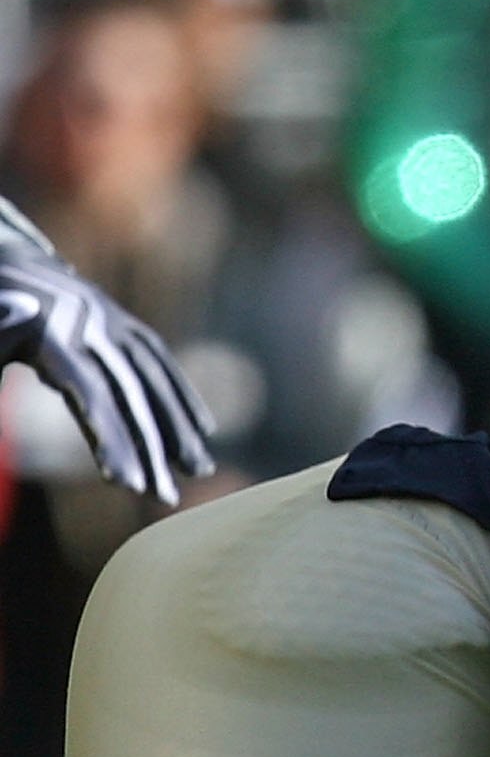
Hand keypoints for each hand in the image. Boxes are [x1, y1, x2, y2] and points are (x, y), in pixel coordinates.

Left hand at [0, 196, 214, 505]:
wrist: (3, 258)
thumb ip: (0, 357)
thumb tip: (7, 393)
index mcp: (52, 333)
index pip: (92, 395)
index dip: (111, 440)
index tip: (126, 485)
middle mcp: (92, 324)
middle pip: (131, 393)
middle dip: (151, 447)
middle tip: (164, 497)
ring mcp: (113, 321)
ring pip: (154, 377)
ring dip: (179, 425)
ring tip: (197, 470)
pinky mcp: (123, 323)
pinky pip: (160, 361)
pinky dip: (183, 395)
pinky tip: (203, 429)